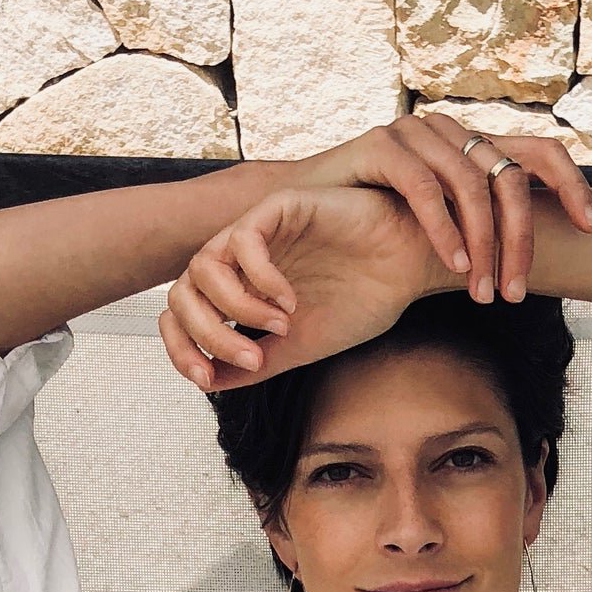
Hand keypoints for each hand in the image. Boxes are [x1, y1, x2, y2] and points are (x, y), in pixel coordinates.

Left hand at [158, 182, 447, 392]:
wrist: (409, 266)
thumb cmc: (365, 299)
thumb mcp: (302, 346)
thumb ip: (257, 362)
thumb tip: (210, 383)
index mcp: (240, 290)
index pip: (185, 313)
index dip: (182, 349)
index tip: (207, 379)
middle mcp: (241, 261)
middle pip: (182, 292)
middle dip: (206, 334)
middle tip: (252, 359)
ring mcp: (258, 232)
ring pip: (203, 265)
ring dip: (237, 308)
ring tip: (281, 326)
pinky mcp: (281, 208)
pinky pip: (244, 239)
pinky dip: (260, 277)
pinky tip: (291, 300)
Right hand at [285, 116, 591, 305]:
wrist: (303, 210)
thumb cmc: (376, 227)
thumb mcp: (443, 229)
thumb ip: (483, 231)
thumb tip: (535, 261)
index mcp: (474, 147)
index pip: (541, 152)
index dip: (573, 185)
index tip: (591, 228)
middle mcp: (453, 132)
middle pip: (512, 176)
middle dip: (522, 240)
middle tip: (516, 292)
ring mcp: (418, 133)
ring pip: (474, 184)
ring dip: (485, 245)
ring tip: (483, 293)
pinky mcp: (382, 144)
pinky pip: (425, 186)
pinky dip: (444, 228)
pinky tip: (454, 263)